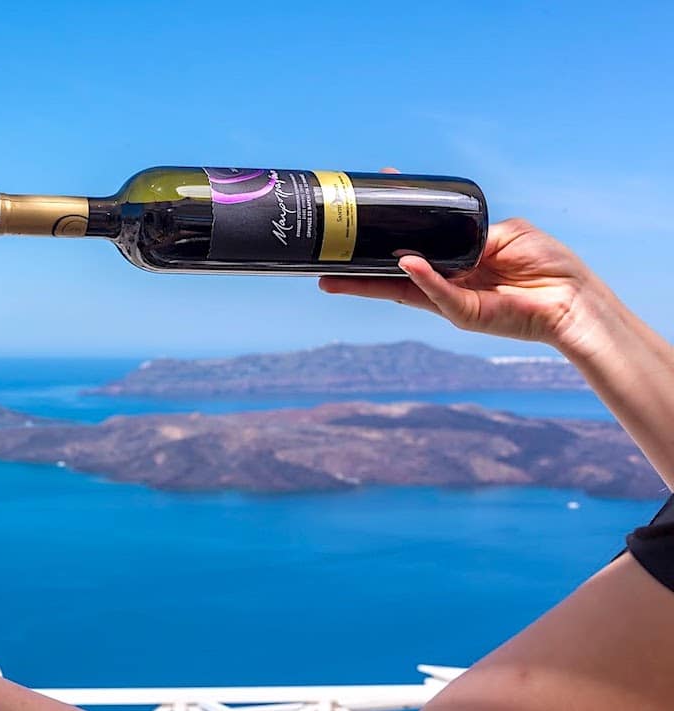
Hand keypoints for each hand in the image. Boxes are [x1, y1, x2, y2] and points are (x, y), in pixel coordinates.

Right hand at [318, 170, 598, 349]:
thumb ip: (471, 230)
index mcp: (455, 260)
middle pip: (391, 274)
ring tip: (334, 277)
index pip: (412, 245)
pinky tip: (406, 265)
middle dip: (356, 270)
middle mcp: (446, 281)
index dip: (386, 230)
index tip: (360, 207)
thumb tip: (435, 233)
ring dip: (368, 283)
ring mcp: (451, 299)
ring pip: (401, 290)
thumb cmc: (549, 266)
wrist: (574, 299)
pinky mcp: (465, 314)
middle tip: (323, 263)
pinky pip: (438, 294)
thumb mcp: (506, 233)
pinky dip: (423, 279)